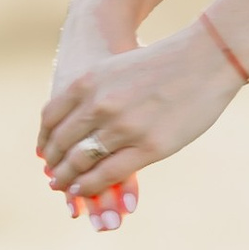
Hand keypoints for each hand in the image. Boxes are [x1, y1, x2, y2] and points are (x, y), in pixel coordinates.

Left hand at [37, 23, 243, 198]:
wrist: (205, 59)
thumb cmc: (163, 63)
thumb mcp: (115, 68)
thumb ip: (94, 91)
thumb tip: (78, 119)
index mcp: (87, 82)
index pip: (51, 119)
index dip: (45, 140)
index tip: (43, 154)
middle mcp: (99, 105)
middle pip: (63, 143)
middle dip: (55, 164)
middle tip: (52, 176)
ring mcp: (123, 128)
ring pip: (81, 162)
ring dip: (68, 179)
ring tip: (64, 187)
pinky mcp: (149, 147)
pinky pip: (109, 174)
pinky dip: (91, 186)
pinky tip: (84, 190)